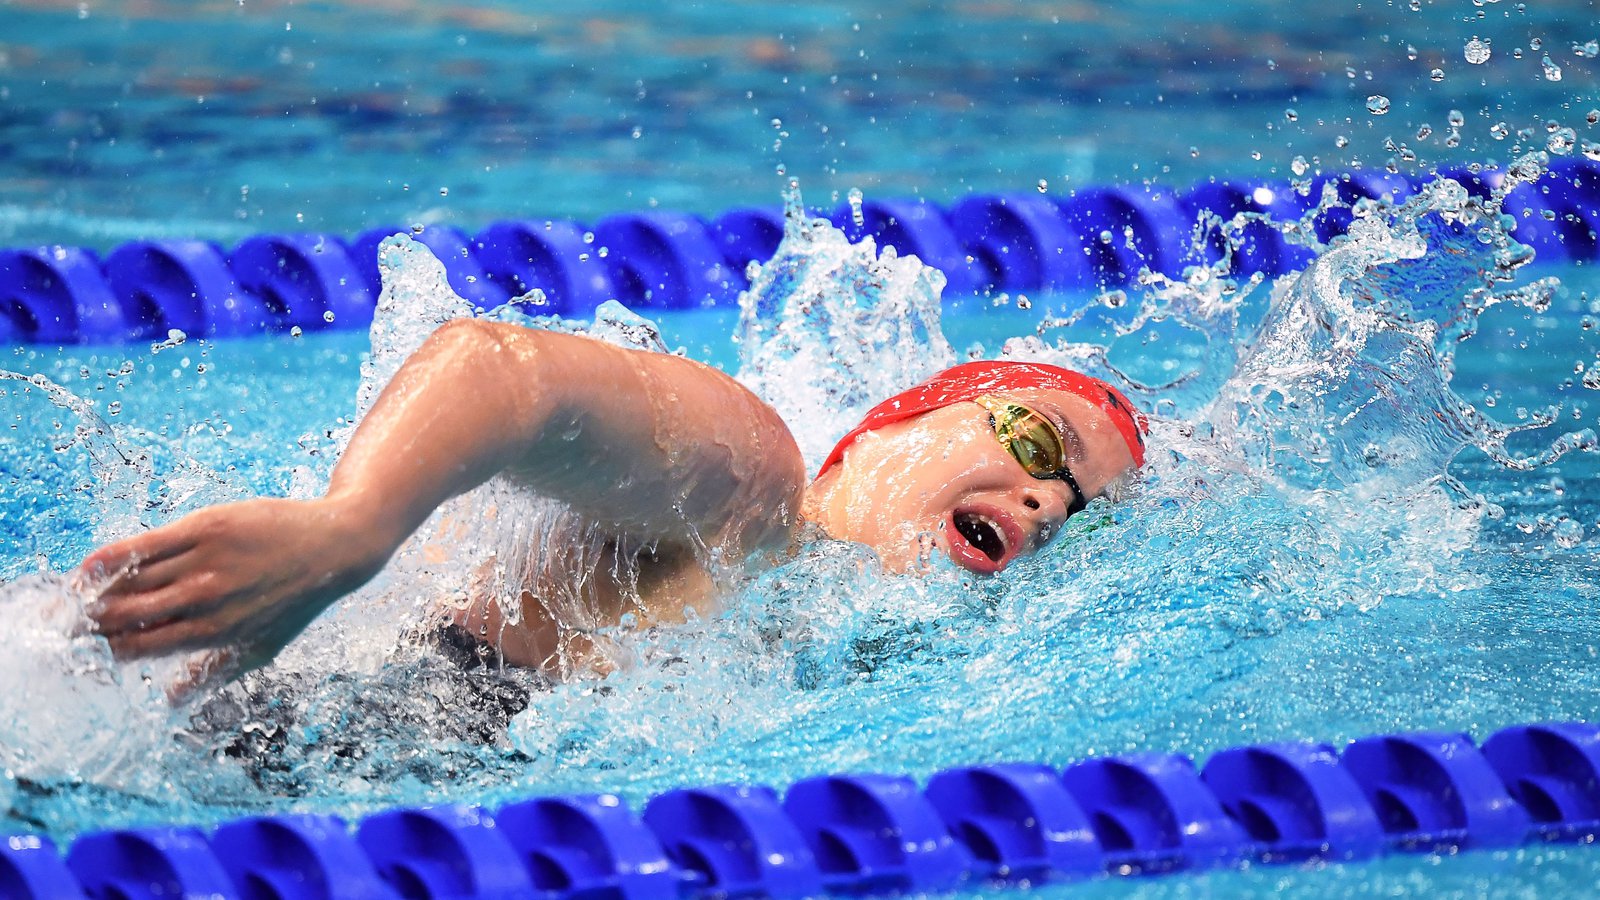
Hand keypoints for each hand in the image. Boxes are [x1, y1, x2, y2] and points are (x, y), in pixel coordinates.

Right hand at [80, 496, 391, 676]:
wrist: (335, 547)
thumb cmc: (294, 600)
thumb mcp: (259, 648)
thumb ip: (210, 674)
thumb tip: (169, 703)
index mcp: (213, 635)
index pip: (137, 650)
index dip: (100, 652)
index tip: (77, 651)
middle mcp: (205, 602)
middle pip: (123, 617)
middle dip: (82, 624)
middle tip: (57, 624)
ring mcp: (204, 564)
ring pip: (129, 582)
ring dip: (89, 593)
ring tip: (66, 599)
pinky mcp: (205, 528)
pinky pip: (145, 545)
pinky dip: (110, 558)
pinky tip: (88, 567)